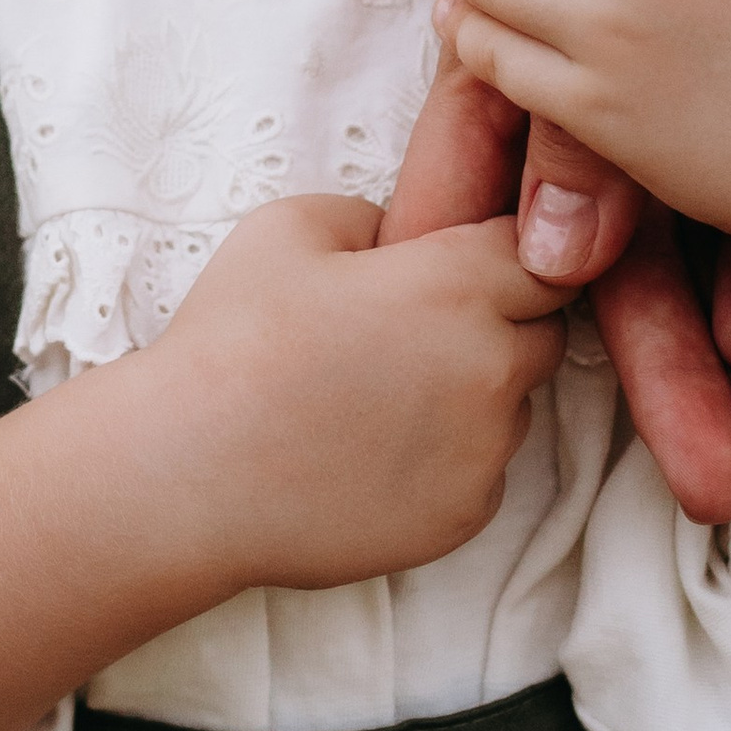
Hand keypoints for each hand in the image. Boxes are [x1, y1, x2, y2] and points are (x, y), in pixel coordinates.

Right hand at [142, 193, 572, 593]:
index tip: (462, 266)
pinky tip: (370, 452)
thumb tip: (406, 237)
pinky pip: (482, 472)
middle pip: (543, 332)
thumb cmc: (230, 343)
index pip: (541, 256)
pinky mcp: (465, 516)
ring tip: (377, 398)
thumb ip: (375, 215)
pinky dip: (445, 459)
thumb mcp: (287, 227)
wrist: (187, 472)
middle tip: (413, 331)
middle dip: (498, 323)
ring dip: (472, 394)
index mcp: (456, 287)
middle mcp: (490, 368)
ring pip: (513, 406)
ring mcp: (484, 451)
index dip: (501, 256)